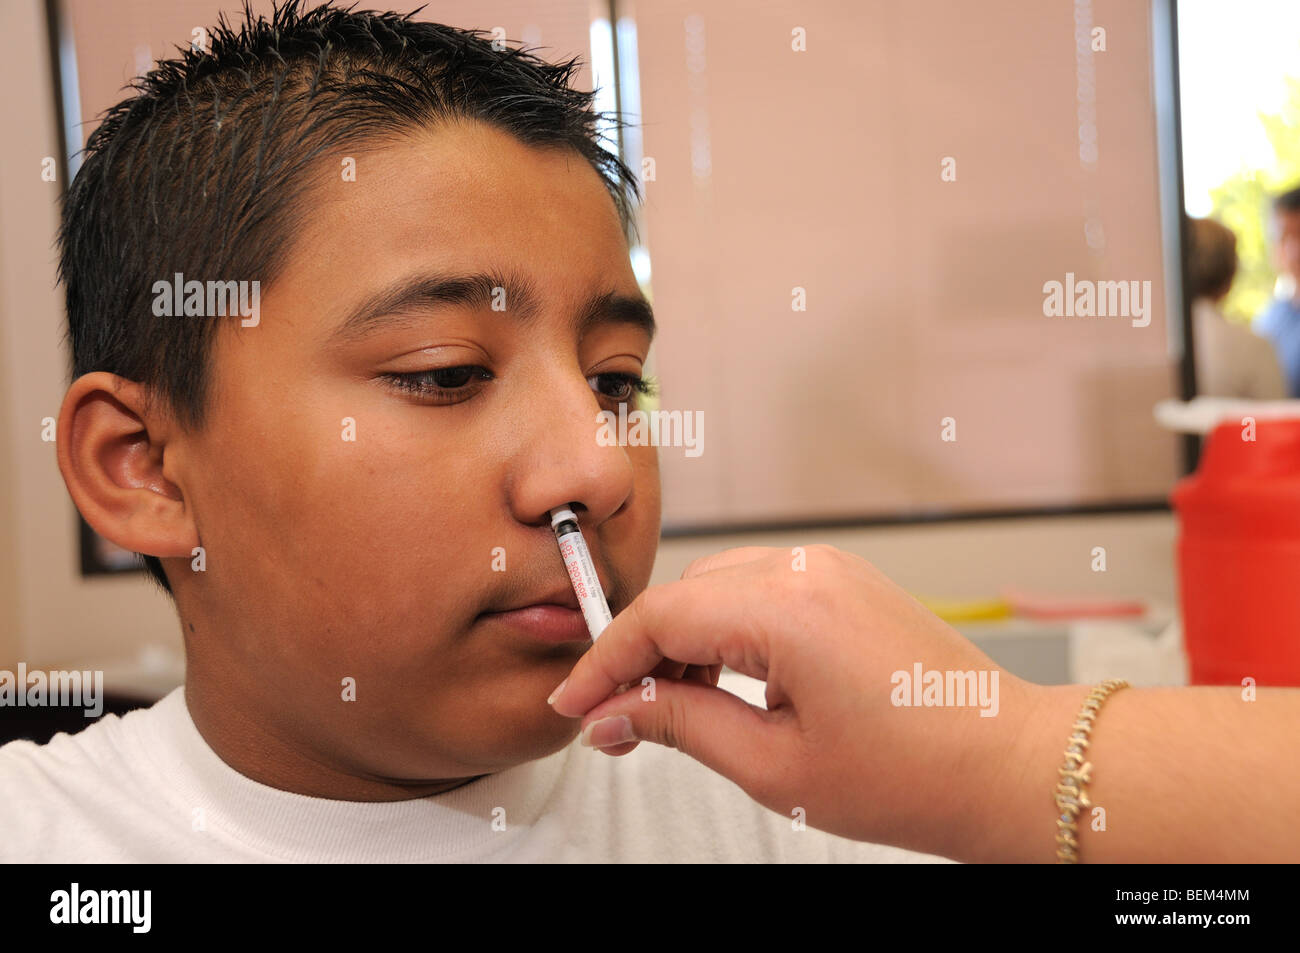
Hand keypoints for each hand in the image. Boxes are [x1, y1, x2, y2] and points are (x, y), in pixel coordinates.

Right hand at [549, 544, 1041, 856]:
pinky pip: (760, 588)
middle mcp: (809, 570)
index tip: (576, 703)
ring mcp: (832, 570)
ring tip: (672, 709)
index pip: (660, 616)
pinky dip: (727, 628)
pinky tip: (724, 681)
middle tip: (619, 718)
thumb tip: (615, 713)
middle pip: (685, 594)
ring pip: (719, 586)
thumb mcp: (775, 766)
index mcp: (788, 609)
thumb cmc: (914, 774)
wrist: (1006, 764)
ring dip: (684, 639)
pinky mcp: (846, 582)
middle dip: (642, 652)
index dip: (605, 662)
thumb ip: (680, 726)